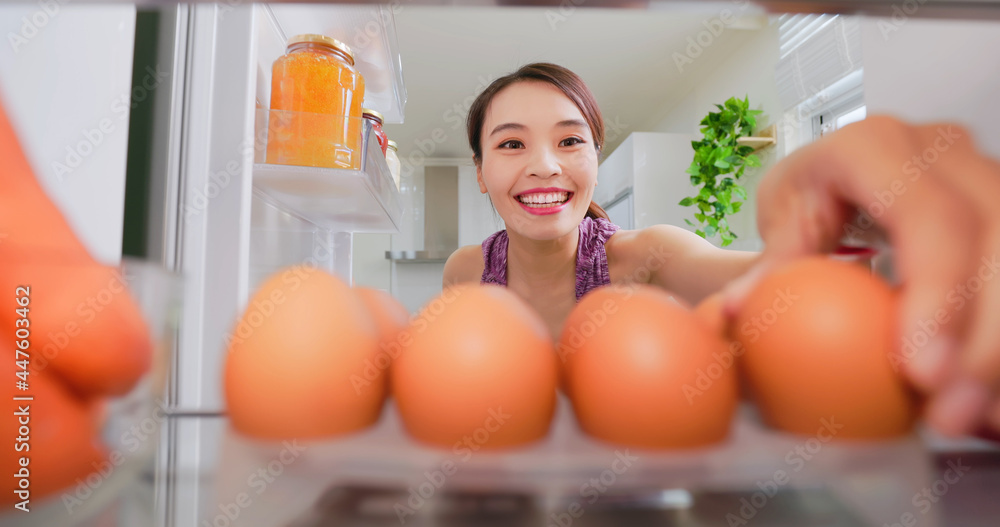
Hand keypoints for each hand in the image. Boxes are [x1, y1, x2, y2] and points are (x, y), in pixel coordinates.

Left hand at [725, 115, 999, 437]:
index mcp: (876, 148)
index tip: (921, 369)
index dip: (937, 292)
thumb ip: (766, 269)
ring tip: (977, 420)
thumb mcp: (780, 220)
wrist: (837, 180)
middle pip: (993, 242)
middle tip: (950, 415)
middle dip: (983, 341)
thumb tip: (731, 315)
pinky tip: (991, 403)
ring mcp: (986, 179)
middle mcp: (945, 153)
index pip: (926, 216)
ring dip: (999, 350)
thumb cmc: (806, 198)